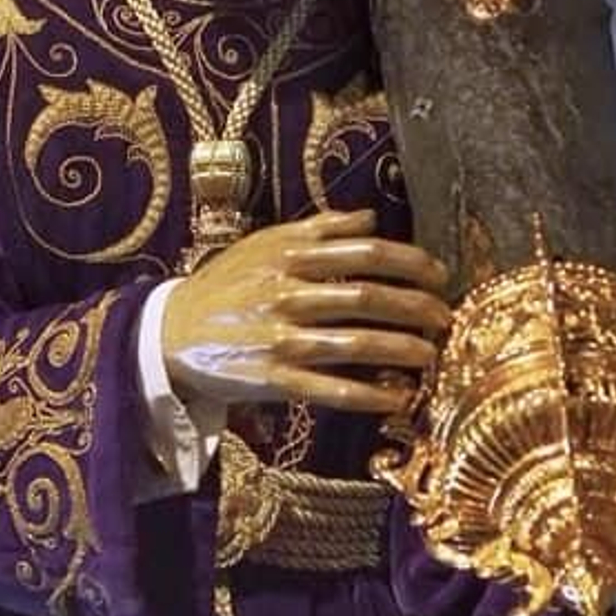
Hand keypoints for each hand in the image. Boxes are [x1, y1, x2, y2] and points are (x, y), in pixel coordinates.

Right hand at [162, 209, 450, 416]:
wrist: (170, 331)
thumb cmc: (226, 283)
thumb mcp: (265, 243)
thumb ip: (319, 229)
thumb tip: (370, 218)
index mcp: (290, 255)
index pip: (365, 251)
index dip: (410, 262)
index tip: (439, 274)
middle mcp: (288, 293)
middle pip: (368, 297)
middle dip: (416, 307)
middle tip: (445, 317)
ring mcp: (280, 337)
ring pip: (356, 343)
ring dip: (401, 350)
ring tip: (431, 355)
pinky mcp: (273, 378)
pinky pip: (330, 389)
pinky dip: (368, 395)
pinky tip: (397, 398)